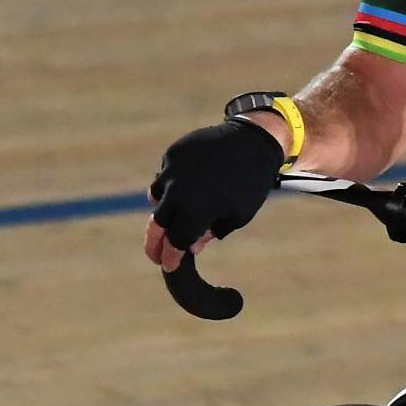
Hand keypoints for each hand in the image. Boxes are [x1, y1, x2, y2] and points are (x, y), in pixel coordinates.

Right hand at [143, 120, 281, 269]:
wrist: (252, 140)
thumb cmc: (250, 184)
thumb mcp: (237, 216)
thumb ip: (211, 233)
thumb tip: (191, 247)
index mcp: (195, 212)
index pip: (175, 242)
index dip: (170, 257)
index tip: (168, 265)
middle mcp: (177, 192)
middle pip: (157, 225)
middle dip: (153, 243)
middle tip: (154, 254)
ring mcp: (172, 170)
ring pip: (157, 197)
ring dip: (162, 211)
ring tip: (173, 218)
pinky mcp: (173, 154)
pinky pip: (165, 175)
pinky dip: (171, 185)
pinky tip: (188, 186)